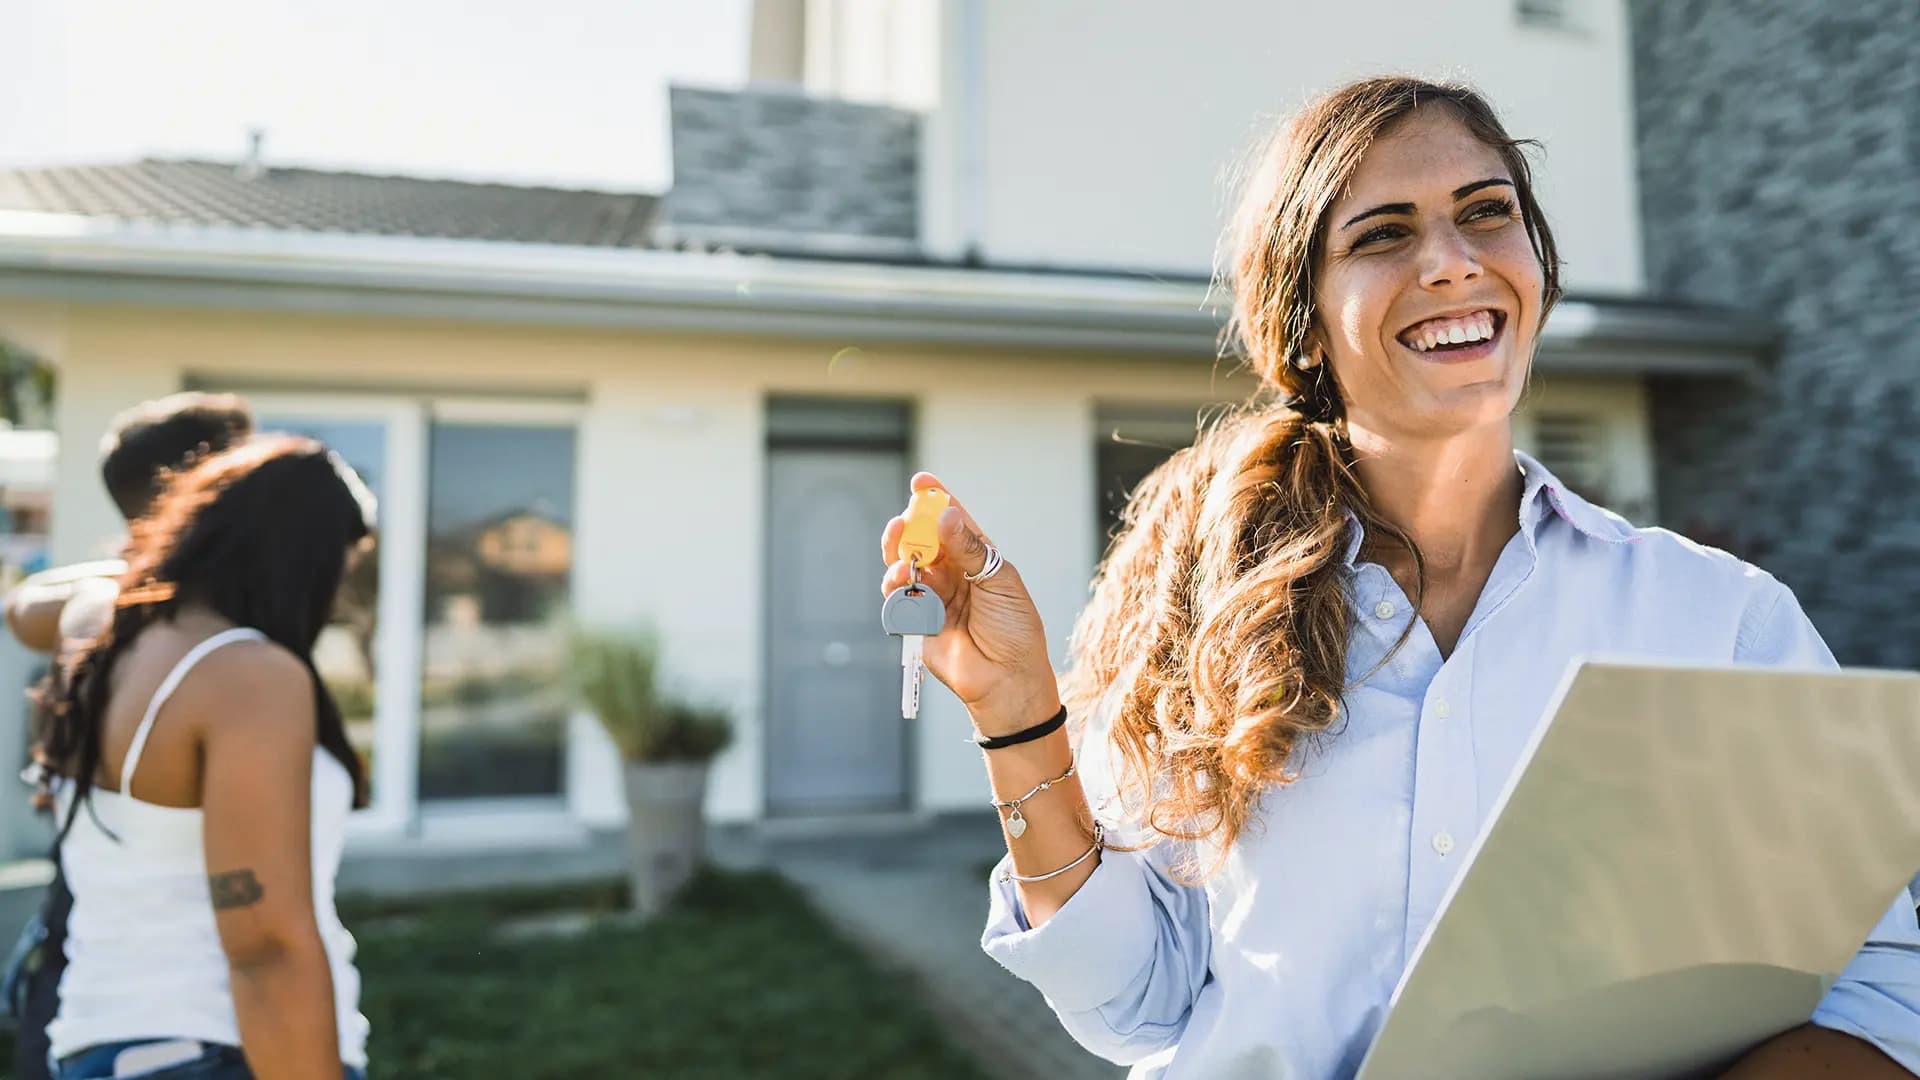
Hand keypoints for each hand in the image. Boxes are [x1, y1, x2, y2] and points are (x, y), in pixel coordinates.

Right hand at [880, 473, 1059, 734]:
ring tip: (903, 553)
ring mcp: (933, 596)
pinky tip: (902, 581)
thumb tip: (946, 515)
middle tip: (905, 520)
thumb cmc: (1015, 630)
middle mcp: (952, 573)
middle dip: (910, 526)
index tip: (922, 482)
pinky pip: (897, 597)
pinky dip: (895, 586)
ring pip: (904, 564)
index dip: (936, 500)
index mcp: (977, 558)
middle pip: (922, 539)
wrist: (1008, 679)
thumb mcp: (999, 582)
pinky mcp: (917, 621)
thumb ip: (969, 550)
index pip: (953, 521)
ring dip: (899, 554)